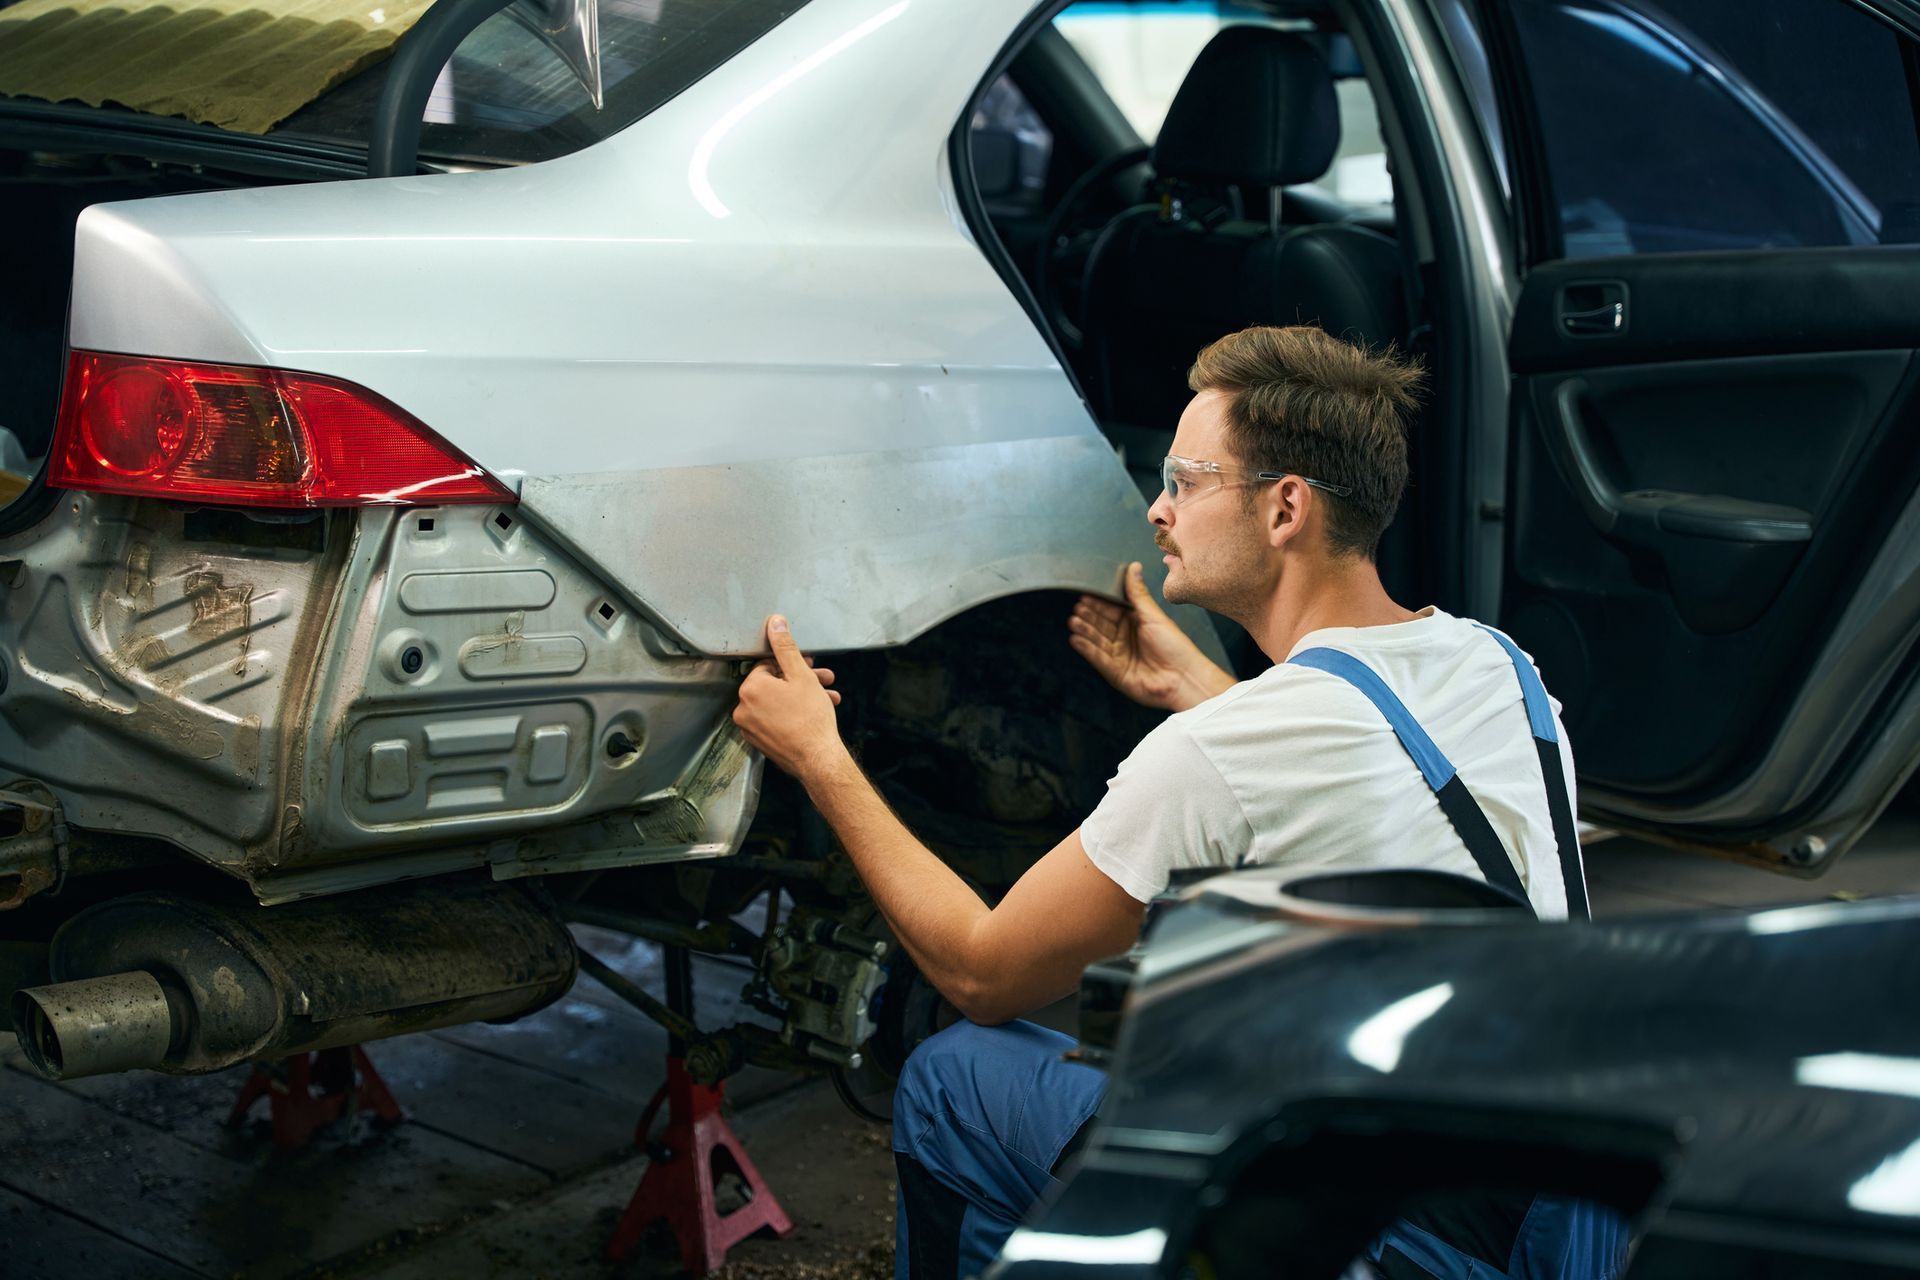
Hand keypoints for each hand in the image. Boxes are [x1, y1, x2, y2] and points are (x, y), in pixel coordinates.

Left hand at [733, 615, 847, 783]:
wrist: (818, 759)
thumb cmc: (811, 717)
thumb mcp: (801, 675)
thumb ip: (785, 647)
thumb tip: (775, 622)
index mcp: (750, 688)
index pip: (768, 665)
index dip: (792, 664)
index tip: (809, 666)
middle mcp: (743, 708)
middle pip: (774, 684)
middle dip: (801, 680)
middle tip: (822, 679)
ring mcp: (750, 728)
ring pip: (777, 703)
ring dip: (802, 697)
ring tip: (827, 697)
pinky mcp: (759, 741)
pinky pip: (775, 720)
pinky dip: (792, 714)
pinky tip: (815, 712)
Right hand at [1068, 562, 1235, 711]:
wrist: (1184, 678)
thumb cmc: (1174, 646)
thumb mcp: (1153, 615)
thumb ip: (1137, 593)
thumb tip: (1133, 566)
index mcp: (1133, 622)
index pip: (1111, 610)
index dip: (1099, 603)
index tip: (1086, 594)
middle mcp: (1124, 638)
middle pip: (1101, 624)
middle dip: (1089, 616)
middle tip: (1078, 607)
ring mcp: (1118, 655)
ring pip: (1097, 640)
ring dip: (1085, 630)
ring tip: (1074, 621)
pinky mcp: (1114, 672)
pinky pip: (1097, 658)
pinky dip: (1086, 649)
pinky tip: (1076, 639)